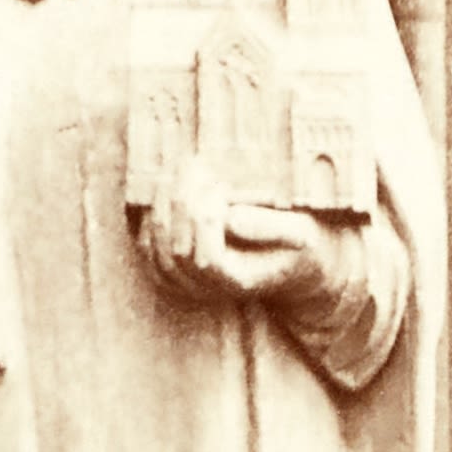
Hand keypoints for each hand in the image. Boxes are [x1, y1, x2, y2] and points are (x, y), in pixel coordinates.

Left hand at [134, 160, 349, 305]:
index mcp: (240, 281)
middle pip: (176, 251)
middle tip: (198, 164)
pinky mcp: (173, 260)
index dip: (207, 222)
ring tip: (184, 168)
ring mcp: (186, 278)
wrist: (297, 263)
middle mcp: (208, 287)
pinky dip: (153, 209)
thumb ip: (271, 228)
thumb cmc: (303, 245)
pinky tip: (170, 182)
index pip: (207, 259)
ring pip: (156, 245)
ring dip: (164, 201)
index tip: (222, 186)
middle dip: (183, 202)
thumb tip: (229, 219)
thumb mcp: (303, 234)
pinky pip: (148, 239)